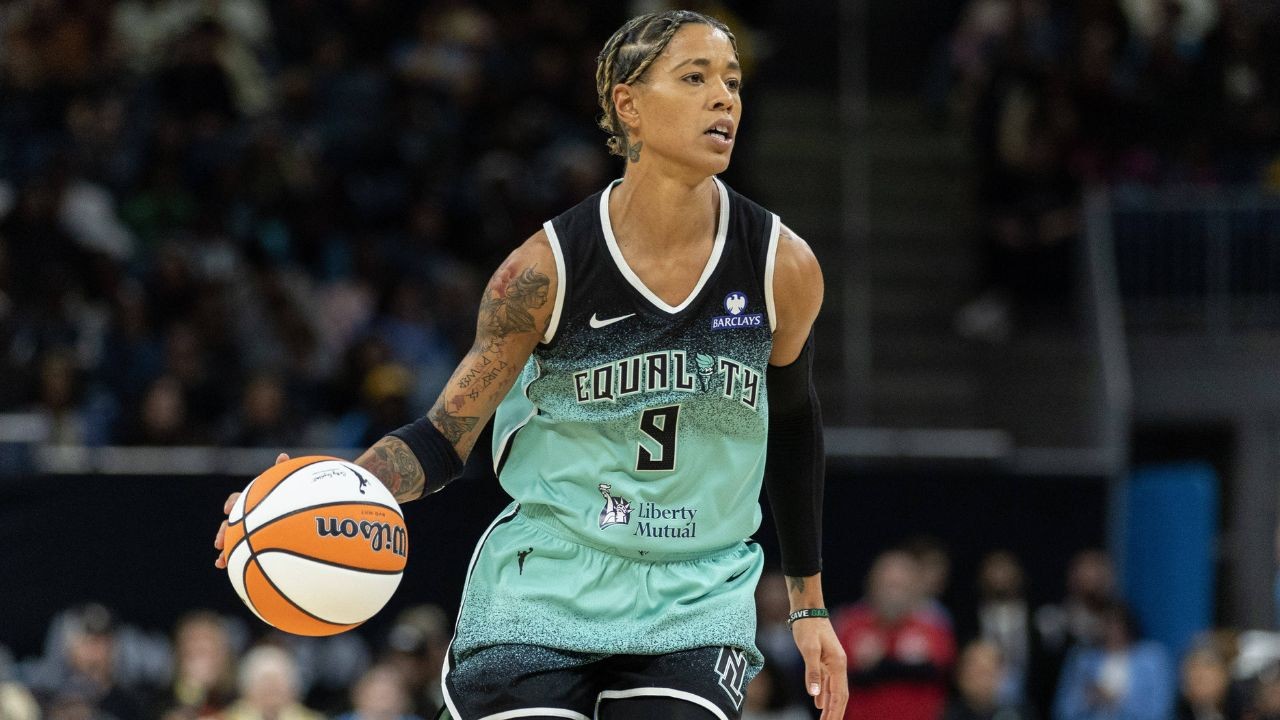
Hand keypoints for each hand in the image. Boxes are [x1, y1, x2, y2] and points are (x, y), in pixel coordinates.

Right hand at [214, 453, 288, 567]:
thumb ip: (285, 475)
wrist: (305, 515)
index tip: (228, 510)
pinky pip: (243, 554)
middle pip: (231, 523)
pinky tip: (227, 568)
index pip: (238, 500)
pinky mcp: (256, 545)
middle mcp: (249, 516)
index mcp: (254, 502)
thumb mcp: (293, 486)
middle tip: (219, 541)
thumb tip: (282, 456)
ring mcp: (251, 532)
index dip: (232, 503)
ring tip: (221, 561)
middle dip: (224, 532)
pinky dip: (233, 560)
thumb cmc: (297, 498)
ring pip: (233, 541)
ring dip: (225, 550)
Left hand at [792, 618, 848, 719]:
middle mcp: (839, 666)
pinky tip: (819, 704)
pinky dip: (825, 695)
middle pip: (840, 696)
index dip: (834, 712)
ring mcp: (833, 663)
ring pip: (834, 690)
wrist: (807, 609)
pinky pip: (828, 683)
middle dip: (835, 713)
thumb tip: (815, 695)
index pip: (839, 695)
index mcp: (838, 665)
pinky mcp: (825, 660)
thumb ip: (812, 672)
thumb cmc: (808, 627)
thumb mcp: (808, 649)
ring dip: (830, 706)